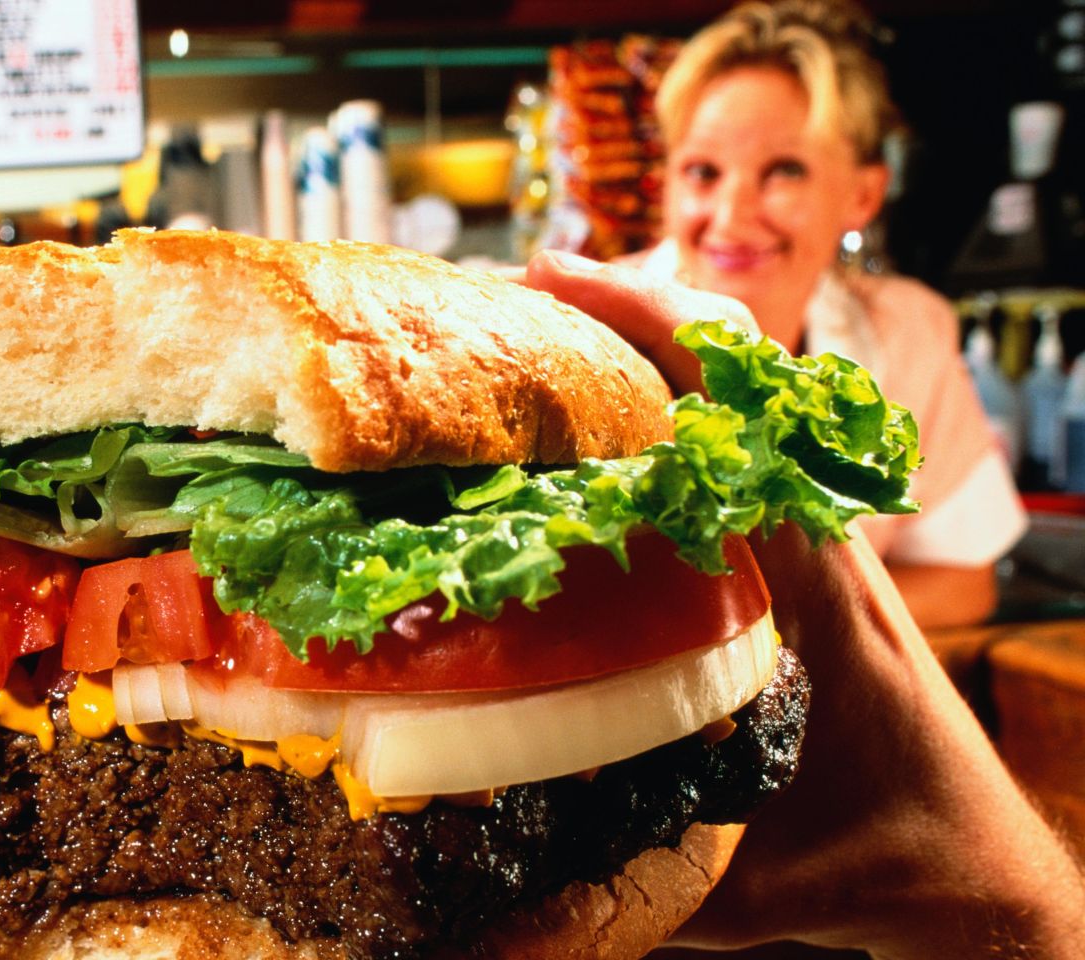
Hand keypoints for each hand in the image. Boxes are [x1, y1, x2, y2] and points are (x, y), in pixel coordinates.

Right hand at [510, 253, 1084, 956]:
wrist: (976, 874)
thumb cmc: (881, 865)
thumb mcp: (743, 886)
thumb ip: (622, 895)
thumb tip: (482, 915)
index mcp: (804, 582)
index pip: (730, 417)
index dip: (643, 332)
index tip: (550, 284)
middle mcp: (812, 542)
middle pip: (730, 383)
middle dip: (622, 320)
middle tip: (507, 295)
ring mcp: (814, 549)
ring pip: (738, 415)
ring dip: (645, 362)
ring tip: (536, 341)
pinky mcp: (806, 571)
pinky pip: (737, 462)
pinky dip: (669, 420)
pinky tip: (593, 437)